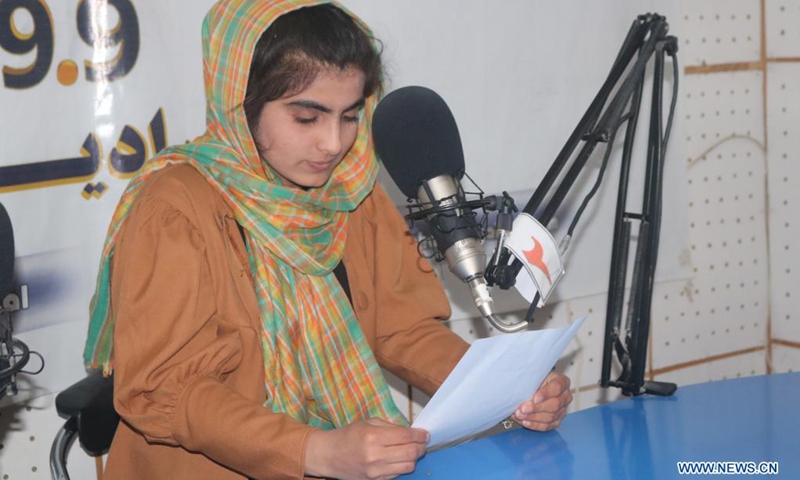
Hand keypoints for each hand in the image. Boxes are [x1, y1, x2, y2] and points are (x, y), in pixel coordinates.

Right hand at [304, 418, 428, 479]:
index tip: (425, 434)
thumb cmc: (349, 435)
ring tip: (412, 451)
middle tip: (422, 442)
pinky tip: (399, 459)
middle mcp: (375, 456)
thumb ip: (391, 427)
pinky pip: (398, 475)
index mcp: (373, 437)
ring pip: (408, 466)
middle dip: (421, 447)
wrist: (329, 455)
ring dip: (414, 458)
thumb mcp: (369, 423)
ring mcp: (375, 472)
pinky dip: (402, 466)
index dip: (420, 435)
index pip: (406, 437)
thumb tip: (413, 432)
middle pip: (411, 453)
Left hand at [513, 372, 571, 430]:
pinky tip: (526, 422)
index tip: (534, 398)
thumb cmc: (535, 381)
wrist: (534, 388)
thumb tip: (521, 391)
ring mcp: (562, 410)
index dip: (545, 393)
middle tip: (523, 408)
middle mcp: (565, 396)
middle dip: (537, 408)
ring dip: (533, 417)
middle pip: (554, 404)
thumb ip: (531, 383)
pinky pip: (547, 426)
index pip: (557, 387)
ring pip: (550, 417)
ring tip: (520, 415)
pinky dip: (535, 425)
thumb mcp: (534, 377)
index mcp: (562, 381)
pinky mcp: (557, 421)